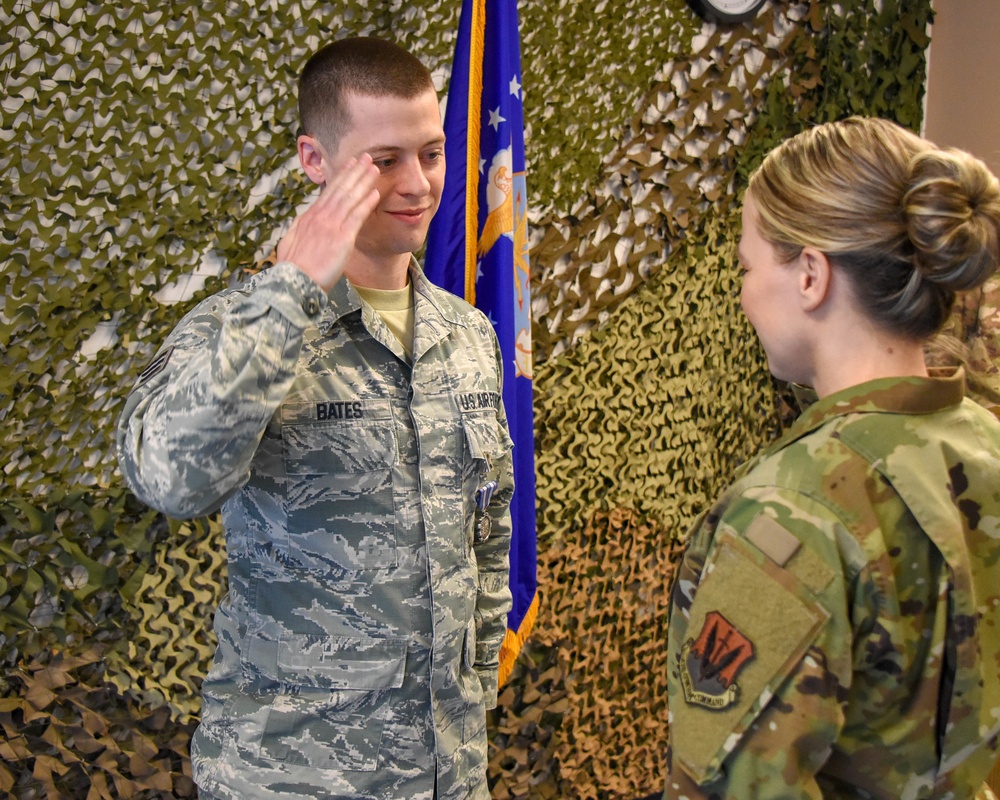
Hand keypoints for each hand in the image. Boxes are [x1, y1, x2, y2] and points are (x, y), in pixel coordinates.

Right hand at [276, 154, 380, 291]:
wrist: (292, 283)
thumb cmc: (292, 269)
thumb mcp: (289, 244)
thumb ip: (297, 232)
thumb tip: (300, 225)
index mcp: (308, 218)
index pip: (328, 193)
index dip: (340, 177)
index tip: (349, 166)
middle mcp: (319, 217)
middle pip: (340, 189)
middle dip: (354, 171)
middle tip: (365, 157)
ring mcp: (331, 225)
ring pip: (350, 197)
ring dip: (363, 181)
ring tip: (374, 168)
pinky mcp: (341, 238)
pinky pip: (357, 216)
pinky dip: (366, 202)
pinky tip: (375, 192)